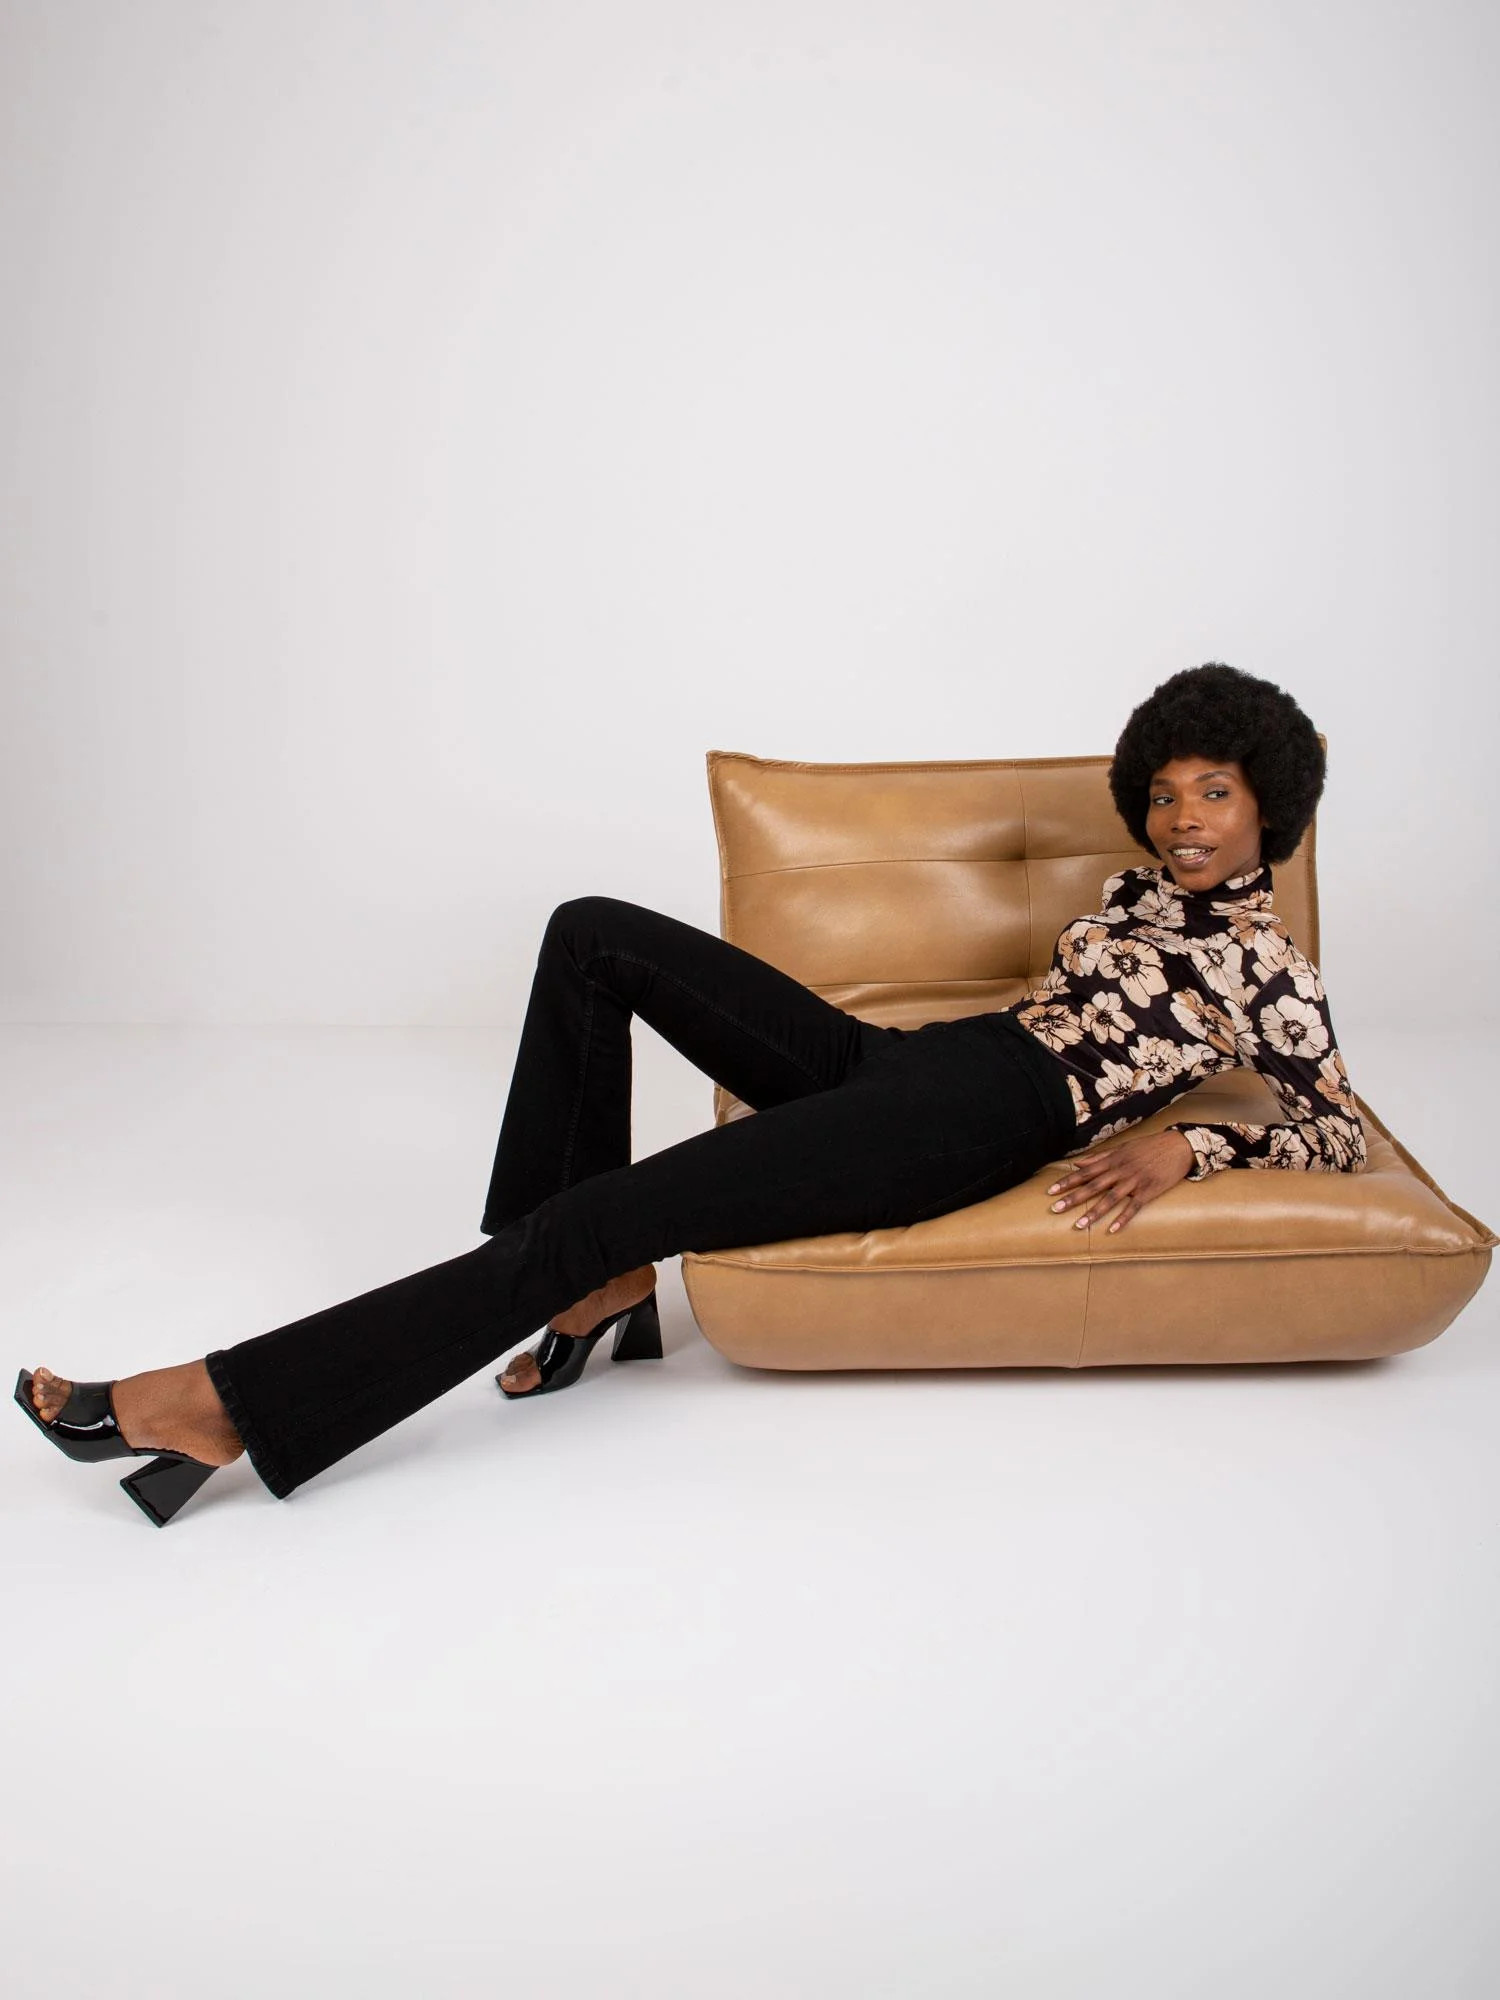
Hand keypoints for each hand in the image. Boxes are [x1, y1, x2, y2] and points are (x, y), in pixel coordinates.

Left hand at [1046, 1130, 1194, 1233]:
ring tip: (1079, 1225)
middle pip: (1093, 1186)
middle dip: (1073, 1198)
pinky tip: (1111, 1230)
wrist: (1178, 1146)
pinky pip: (1133, 1207)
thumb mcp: (1122, 1148)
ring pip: (1110, 1199)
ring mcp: (1134, 1181)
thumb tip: (1077, 1163)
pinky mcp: (1148, 1191)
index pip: (1085, 1172)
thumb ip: (1099, 1157)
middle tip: (1055, 1209)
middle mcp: (1120, 1170)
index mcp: (1112, 1160)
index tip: (1051, 1191)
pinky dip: (1123, 1218)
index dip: (1067, 1182)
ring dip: (1094, 1212)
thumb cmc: (1148, 1147)